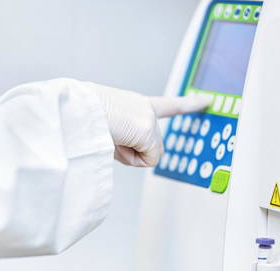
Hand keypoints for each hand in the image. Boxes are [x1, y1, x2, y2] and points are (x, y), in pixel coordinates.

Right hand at [85, 83, 211, 166]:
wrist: (73, 109)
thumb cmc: (84, 119)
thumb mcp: (110, 127)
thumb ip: (130, 138)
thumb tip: (146, 155)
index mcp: (136, 104)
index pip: (166, 105)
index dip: (187, 104)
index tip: (206, 100)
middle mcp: (145, 107)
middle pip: (154, 145)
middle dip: (136, 150)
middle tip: (111, 137)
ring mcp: (148, 118)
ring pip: (150, 153)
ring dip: (130, 153)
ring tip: (109, 137)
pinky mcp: (146, 130)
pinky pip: (146, 160)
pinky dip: (130, 158)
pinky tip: (115, 142)